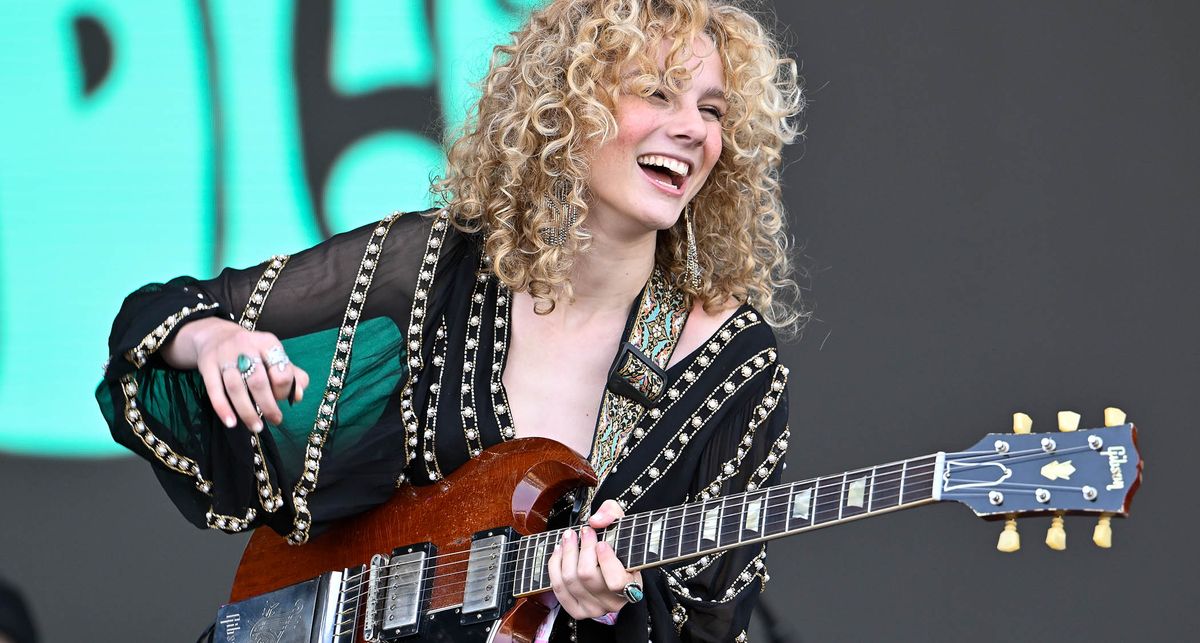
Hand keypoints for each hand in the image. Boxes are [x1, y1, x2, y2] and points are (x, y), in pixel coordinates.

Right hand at [166, 317, 309, 431]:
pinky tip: (231, 423)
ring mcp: (224, 355)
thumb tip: (299, 395)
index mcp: (267, 342)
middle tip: (275, 420)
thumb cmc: (253, 352)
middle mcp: (245, 345)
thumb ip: (292, 375)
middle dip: (268, 405)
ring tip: (256, 427)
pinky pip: (214, 390)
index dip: (284, 390)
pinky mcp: (207, 365)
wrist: (216, 336)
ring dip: (247, 411)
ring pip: (235, 388)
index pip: (281, 371)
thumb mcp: (274, 356)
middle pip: (258, 381)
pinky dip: (223, 409)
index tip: (282, 400)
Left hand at [547, 499, 642, 619]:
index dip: (606, 561)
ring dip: (566, 553)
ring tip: (568, 537)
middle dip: (581, 549)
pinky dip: (555, 566)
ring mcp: (593, 608)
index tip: (601, 543)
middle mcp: (613, 602)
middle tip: (583, 531)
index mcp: (631, 586)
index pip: (616, 581)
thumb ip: (612, 514)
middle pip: (587, 576)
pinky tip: (559, 551)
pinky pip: (558, 589)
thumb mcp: (622, 525)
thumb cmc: (619, 547)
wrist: (613, 567)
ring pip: (570, 580)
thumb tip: (595, 521)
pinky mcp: (576, 610)